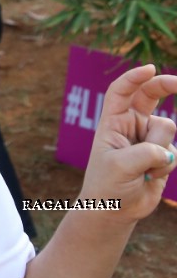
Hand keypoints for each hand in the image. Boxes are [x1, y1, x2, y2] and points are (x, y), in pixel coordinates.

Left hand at [78, 65, 176, 220]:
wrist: (115, 209)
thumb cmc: (107, 185)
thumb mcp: (120, 166)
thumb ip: (145, 153)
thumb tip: (168, 152)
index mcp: (112, 121)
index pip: (121, 91)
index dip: (133, 77)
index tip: (149, 68)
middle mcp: (131, 125)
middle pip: (150, 96)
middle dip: (166, 84)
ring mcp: (148, 139)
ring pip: (168, 129)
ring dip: (160, 150)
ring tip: (143, 169)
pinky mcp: (163, 155)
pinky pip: (174, 151)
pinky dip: (166, 166)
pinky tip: (152, 177)